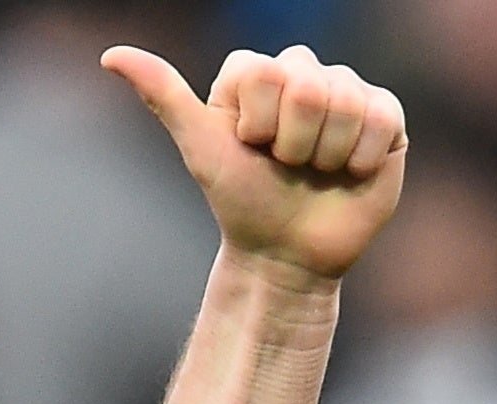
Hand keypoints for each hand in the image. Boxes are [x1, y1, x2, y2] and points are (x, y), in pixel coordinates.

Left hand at [104, 44, 407, 285]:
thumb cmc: (242, 201)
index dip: (258, 123)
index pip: (265, 72)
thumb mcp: (200, 149)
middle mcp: (305, 72)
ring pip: (346, 102)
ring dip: (326, 154)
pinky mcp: (386, 119)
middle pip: (309, 86)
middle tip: (287, 165)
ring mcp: (348, 94)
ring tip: (316, 171)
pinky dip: (362, 157)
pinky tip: (348, 171)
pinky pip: (382, 117)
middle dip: (293, 142)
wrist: (287, 255)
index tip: (252, 148)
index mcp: (259, 72)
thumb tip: (110, 55)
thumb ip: (163, 95)